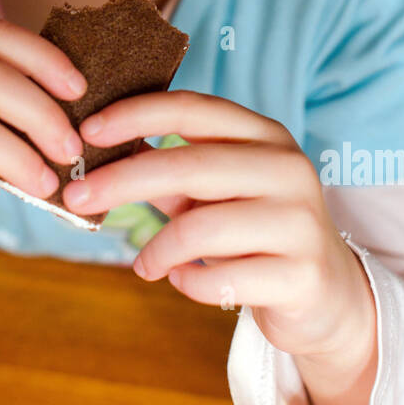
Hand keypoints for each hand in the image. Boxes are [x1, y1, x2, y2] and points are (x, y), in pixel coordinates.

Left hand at [62, 90, 375, 360]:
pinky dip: (188, 281)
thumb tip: (98, 151)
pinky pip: (221, 278)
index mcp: (266, 136)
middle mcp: (288, 169)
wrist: (328, 295)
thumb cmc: (255, 232)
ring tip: (143, 264)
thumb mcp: (216, 192)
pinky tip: (183, 281)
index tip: (88, 131)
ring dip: (157, 247)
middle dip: (121, 180)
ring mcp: (300, 222)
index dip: (137, 114)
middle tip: (75, 197)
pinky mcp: (302, 275)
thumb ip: (170, 168)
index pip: (194, 110)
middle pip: (189, 165)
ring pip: (202, 227)